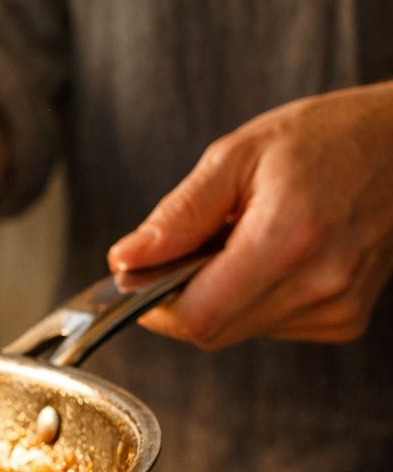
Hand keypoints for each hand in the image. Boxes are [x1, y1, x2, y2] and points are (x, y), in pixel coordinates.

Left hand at [109, 81, 392, 349]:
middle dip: (185, 297)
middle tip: (197, 247)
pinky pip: (271, 327)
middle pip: (212, 331)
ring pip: (239, 331)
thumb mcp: (238, 156)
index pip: (197, 317)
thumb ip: (178, 215)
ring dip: (222, 297)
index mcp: (288, 238)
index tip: (143, 276)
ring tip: (246, 241)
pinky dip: (255, 300)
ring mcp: (338, 307)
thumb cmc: (324, 139)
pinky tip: (277, 258)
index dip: (156, 305)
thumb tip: (125, 260)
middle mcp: (320, 283)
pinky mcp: (346, 320)